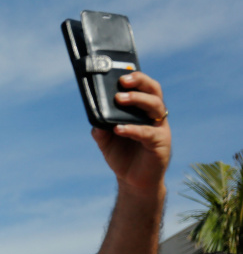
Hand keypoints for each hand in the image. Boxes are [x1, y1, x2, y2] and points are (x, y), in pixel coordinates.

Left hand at [92, 72, 171, 192]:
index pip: (143, 87)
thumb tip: (93, 116)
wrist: (133, 181)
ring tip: (119, 99)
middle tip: (122, 81)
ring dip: (138, 100)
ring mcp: (159, 128)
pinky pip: (148, 132)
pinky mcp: (161, 143)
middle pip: (153, 91)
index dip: (135, 77)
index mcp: (142, 110)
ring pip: (155, 106)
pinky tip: (120, 129)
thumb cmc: (122, 156)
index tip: (120, 73)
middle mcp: (154, 116)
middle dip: (139, 82)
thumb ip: (99, 128)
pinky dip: (134, 129)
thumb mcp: (106, 141)